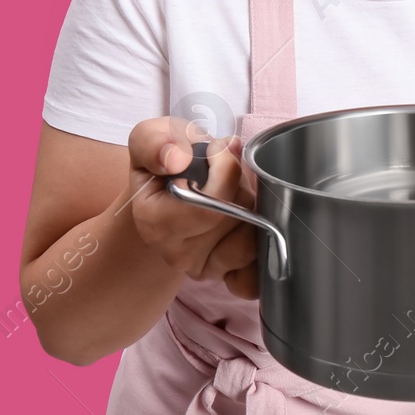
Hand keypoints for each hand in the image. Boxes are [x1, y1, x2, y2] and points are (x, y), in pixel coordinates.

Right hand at [126, 116, 260, 300]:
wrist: (168, 193)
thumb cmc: (164, 164)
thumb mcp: (150, 138)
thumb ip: (155, 142)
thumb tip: (177, 159)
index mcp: (154, 223)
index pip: (208, 205)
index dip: (224, 170)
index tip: (217, 151)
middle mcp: (177, 254)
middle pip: (237, 216)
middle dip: (240, 185)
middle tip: (225, 172)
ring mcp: (204, 269)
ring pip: (253, 236)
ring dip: (253, 208)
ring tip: (232, 194)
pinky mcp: (227, 276)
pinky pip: (256, 272)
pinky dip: (263, 248)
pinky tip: (252, 223)